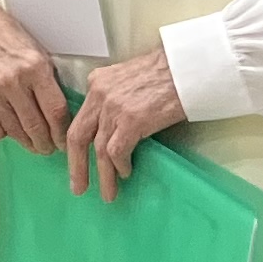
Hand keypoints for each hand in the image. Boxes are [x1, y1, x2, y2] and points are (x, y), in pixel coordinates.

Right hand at [0, 0, 68, 153]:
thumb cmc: (3, 35)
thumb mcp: (37, 52)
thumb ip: (48, 82)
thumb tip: (60, 113)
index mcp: (34, 67)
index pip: (55, 112)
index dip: (62, 132)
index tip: (63, 139)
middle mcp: (12, 82)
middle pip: (37, 128)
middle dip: (46, 143)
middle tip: (48, 146)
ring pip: (16, 133)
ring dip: (27, 142)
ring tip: (31, 140)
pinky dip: (2, 133)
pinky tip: (6, 125)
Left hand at [65, 49, 187, 199]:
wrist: (186, 68)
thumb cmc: (166, 72)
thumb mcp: (128, 78)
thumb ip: (114, 97)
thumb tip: (113, 126)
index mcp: (97, 82)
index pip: (79, 117)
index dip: (76, 143)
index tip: (75, 159)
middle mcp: (99, 94)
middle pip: (78, 136)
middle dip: (76, 165)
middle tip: (78, 186)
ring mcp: (114, 108)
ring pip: (98, 149)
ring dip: (103, 175)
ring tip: (107, 193)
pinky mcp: (132, 120)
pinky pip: (117, 151)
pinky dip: (119, 166)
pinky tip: (125, 173)